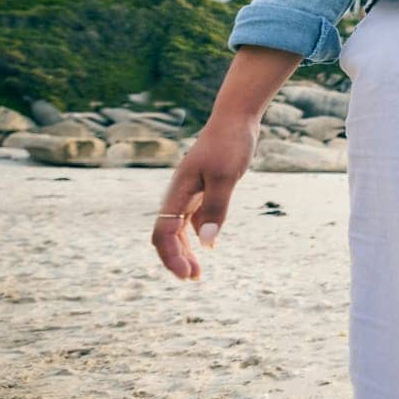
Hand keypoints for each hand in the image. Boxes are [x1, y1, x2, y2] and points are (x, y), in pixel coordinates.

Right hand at [150, 116, 256, 279]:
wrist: (236, 119)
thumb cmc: (230, 144)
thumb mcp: (226, 177)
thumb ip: (216, 208)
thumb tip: (207, 244)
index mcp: (177, 193)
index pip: (163, 232)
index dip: (170, 256)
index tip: (187, 275)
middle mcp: (178, 195)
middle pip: (167, 234)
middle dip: (176, 259)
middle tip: (194, 279)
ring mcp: (190, 192)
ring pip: (179, 229)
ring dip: (186, 250)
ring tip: (198, 272)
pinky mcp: (203, 189)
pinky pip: (193, 218)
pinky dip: (197, 235)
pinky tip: (208, 248)